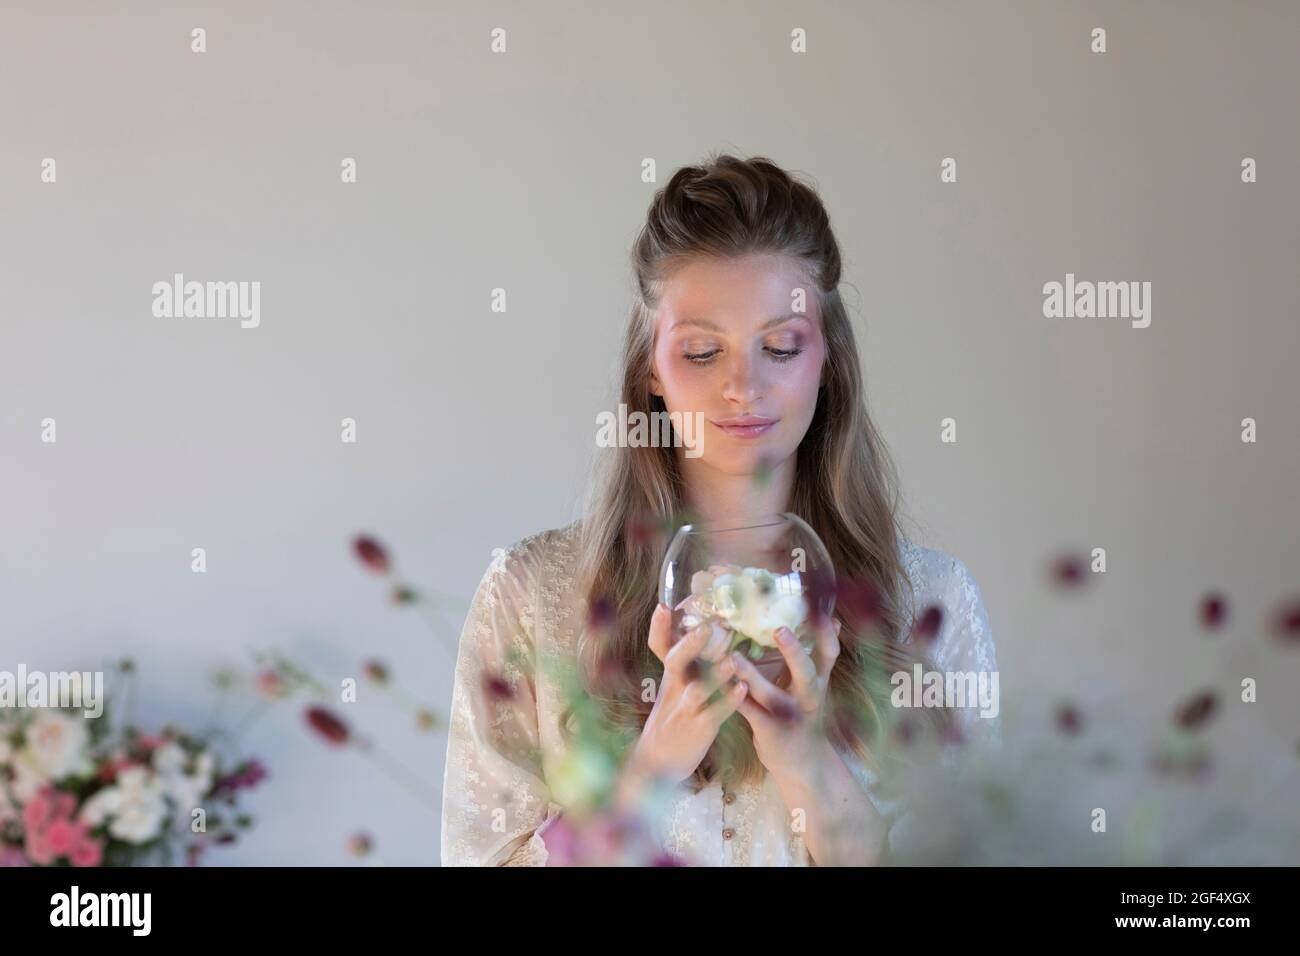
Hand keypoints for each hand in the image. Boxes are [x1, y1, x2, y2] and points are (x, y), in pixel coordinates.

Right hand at [619, 603, 747, 797]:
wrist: (658, 761)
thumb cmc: (671, 717)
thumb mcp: (670, 687)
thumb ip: (683, 663)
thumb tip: (696, 631)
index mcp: (670, 675)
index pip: (659, 647)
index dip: (659, 627)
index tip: (664, 606)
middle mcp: (674, 688)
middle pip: (676, 661)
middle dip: (690, 644)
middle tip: (705, 626)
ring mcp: (685, 709)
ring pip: (698, 689)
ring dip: (715, 674)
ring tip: (731, 659)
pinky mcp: (699, 729)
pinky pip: (715, 713)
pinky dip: (729, 701)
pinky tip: (743, 689)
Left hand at [729, 617, 841, 776]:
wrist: (804, 764)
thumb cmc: (803, 712)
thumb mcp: (816, 684)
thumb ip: (819, 654)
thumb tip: (831, 618)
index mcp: (818, 681)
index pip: (829, 654)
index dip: (826, 634)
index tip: (820, 610)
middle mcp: (807, 697)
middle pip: (806, 673)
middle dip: (794, 652)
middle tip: (780, 630)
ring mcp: (788, 715)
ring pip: (769, 694)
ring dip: (750, 675)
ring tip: (732, 656)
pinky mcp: (769, 730)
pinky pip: (749, 712)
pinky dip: (734, 697)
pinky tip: (718, 683)